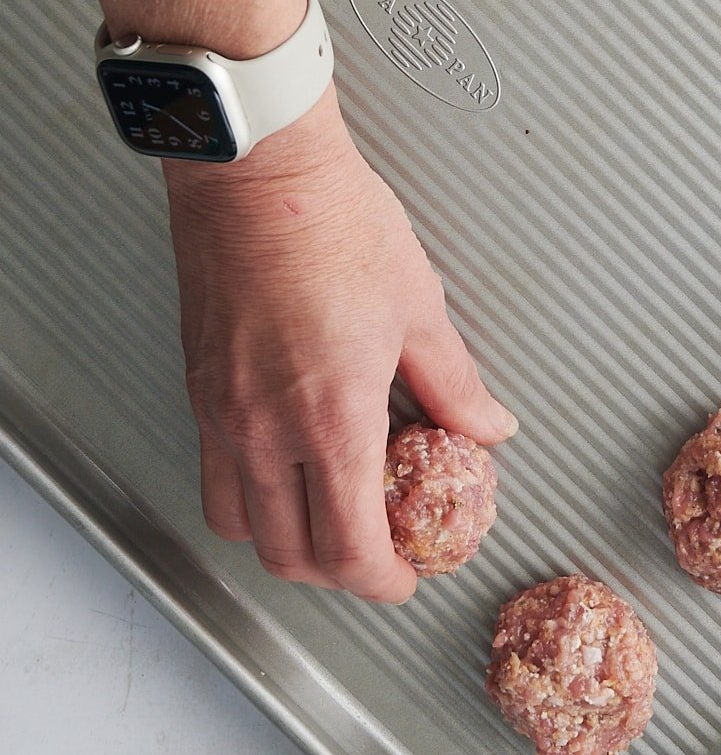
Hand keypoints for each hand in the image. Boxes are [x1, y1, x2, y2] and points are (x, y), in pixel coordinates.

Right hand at [164, 85, 516, 600]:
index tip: (406, 576)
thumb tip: (488, 426)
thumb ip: (454, 384)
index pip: (348, 551)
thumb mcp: (419, 309)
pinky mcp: (198, 386)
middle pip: (287, 555)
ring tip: (328, 512)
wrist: (257, 171)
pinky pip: (215, 470)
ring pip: (238, 522)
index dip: (382, 583)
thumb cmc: (334, 224)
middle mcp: (263, 431)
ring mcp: (220, 412)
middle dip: (336, 572)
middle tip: (376, 554)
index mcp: (329, 422)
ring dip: (285, 537)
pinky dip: (252, 490)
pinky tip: (291, 457)